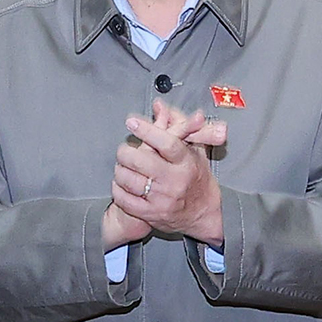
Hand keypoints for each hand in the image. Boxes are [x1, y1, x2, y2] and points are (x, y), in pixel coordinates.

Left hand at [112, 101, 226, 245]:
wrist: (203, 215)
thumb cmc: (197, 179)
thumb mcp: (193, 151)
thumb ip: (177, 126)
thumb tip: (159, 106)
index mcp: (186, 163)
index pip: (166, 143)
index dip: (147, 130)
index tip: (132, 122)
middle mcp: (174, 181)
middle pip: (141, 161)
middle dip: (126, 151)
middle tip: (124, 149)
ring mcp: (161, 199)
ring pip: (128, 179)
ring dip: (120, 169)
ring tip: (124, 166)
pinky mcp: (150, 214)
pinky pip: (124, 199)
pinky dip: (118, 188)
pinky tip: (122, 183)